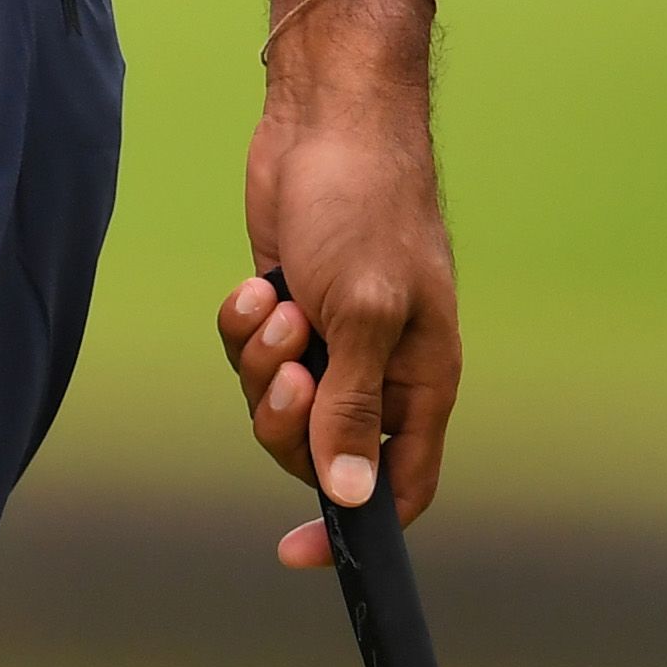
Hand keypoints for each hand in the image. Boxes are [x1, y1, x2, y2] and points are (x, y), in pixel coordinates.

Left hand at [219, 0, 459, 569]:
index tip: (297, 551)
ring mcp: (331, 332)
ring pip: (276, 400)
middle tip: (286, 363)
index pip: (399, 486)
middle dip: (285, 417)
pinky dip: (244, 323)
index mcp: (423, 380)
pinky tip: (257, 281)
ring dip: (261, 362)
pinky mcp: (288, 299)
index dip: (353, 526)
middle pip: (318, 450)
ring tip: (275, 303)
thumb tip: (353, 500)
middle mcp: (380, 365)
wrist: (329, 116)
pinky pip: (250, 349)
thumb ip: (355, 412)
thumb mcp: (361, 316)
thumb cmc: (366, 205)